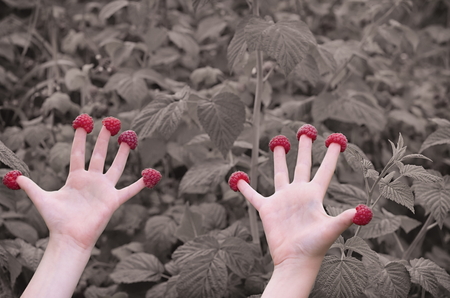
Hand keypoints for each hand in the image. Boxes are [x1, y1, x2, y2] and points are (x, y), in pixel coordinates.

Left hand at [16, 125, 144, 250]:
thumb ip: (31, 187)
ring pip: (116, 166)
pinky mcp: (113, 200)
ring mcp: (104, 189)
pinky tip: (150, 175)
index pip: (79, 153)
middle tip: (110, 123)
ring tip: (128, 138)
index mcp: (76, 178)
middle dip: (104, 139)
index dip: (80, 138)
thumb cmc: (56, 221)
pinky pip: (130, 190)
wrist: (69, 238)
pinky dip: (141, 184)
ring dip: (123, 153)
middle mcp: (92, 181)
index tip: (82, 123)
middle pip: (100, 155)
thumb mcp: (42, 200)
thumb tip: (14, 176)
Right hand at [238, 134, 355, 266]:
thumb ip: (343, 219)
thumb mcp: (330, 230)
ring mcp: (282, 200)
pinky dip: (245, 187)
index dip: (331, 155)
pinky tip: (238, 178)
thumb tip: (362, 211)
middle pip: (302, 165)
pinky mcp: (267, 209)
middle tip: (306, 131)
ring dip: (279, 158)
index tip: (337, 140)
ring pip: (280, 173)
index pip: (324, 170)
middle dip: (304, 148)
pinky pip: (253, 195)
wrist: (295, 261)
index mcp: (314, 195)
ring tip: (279, 142)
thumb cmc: (315, 247)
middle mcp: (298, 193)